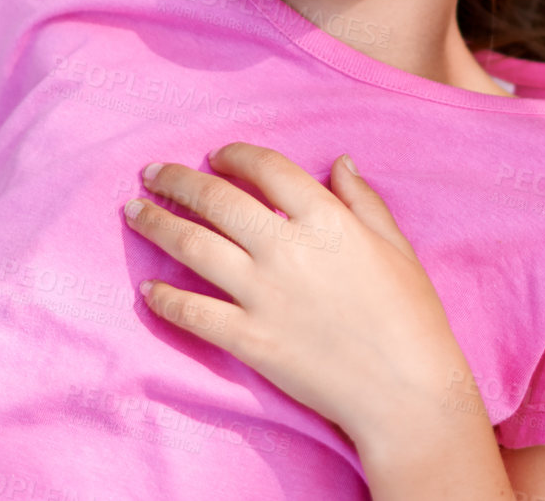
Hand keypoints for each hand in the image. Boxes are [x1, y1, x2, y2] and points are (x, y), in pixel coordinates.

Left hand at [125, 144, 508, 492]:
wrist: (404, 389)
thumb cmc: (410, 313)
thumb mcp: (395, 244)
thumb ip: (363, 200)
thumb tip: (340, 162)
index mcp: (328, 219)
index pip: (268, 169)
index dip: (236, 155)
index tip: (217, 155)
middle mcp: (287, 249)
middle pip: (217, 200)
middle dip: (178, 181)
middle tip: (153, 173)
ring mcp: (262, 295)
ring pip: (193, 247)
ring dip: (156, 225)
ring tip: (134, 212)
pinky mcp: (248, 339)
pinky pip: (193, 313)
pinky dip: (165, 300)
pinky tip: (147, 291)